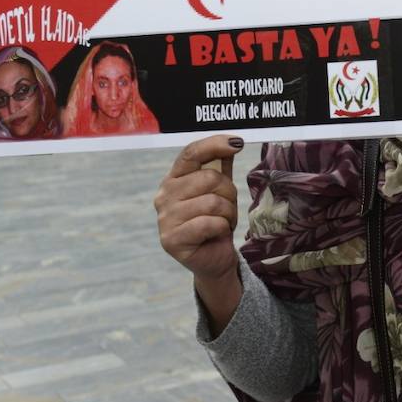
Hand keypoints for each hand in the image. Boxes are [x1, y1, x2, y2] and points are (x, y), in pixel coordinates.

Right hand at [155, 135, 244, 330]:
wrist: (213, 260)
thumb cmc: (215, 221)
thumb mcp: (220, 190)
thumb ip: (220, 166)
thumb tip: (232, 141)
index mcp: (174, 179)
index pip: (190, 153)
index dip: (214, 144)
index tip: (237, 143)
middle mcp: (164, 196)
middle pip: (208, 178)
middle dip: (229, 192)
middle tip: (228, 208)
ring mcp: (165, 219)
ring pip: (212, 202)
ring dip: (228, 213)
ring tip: (223, 222)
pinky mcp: (171, 240)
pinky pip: (210, 223)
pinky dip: (222, 228)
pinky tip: (217, 234)